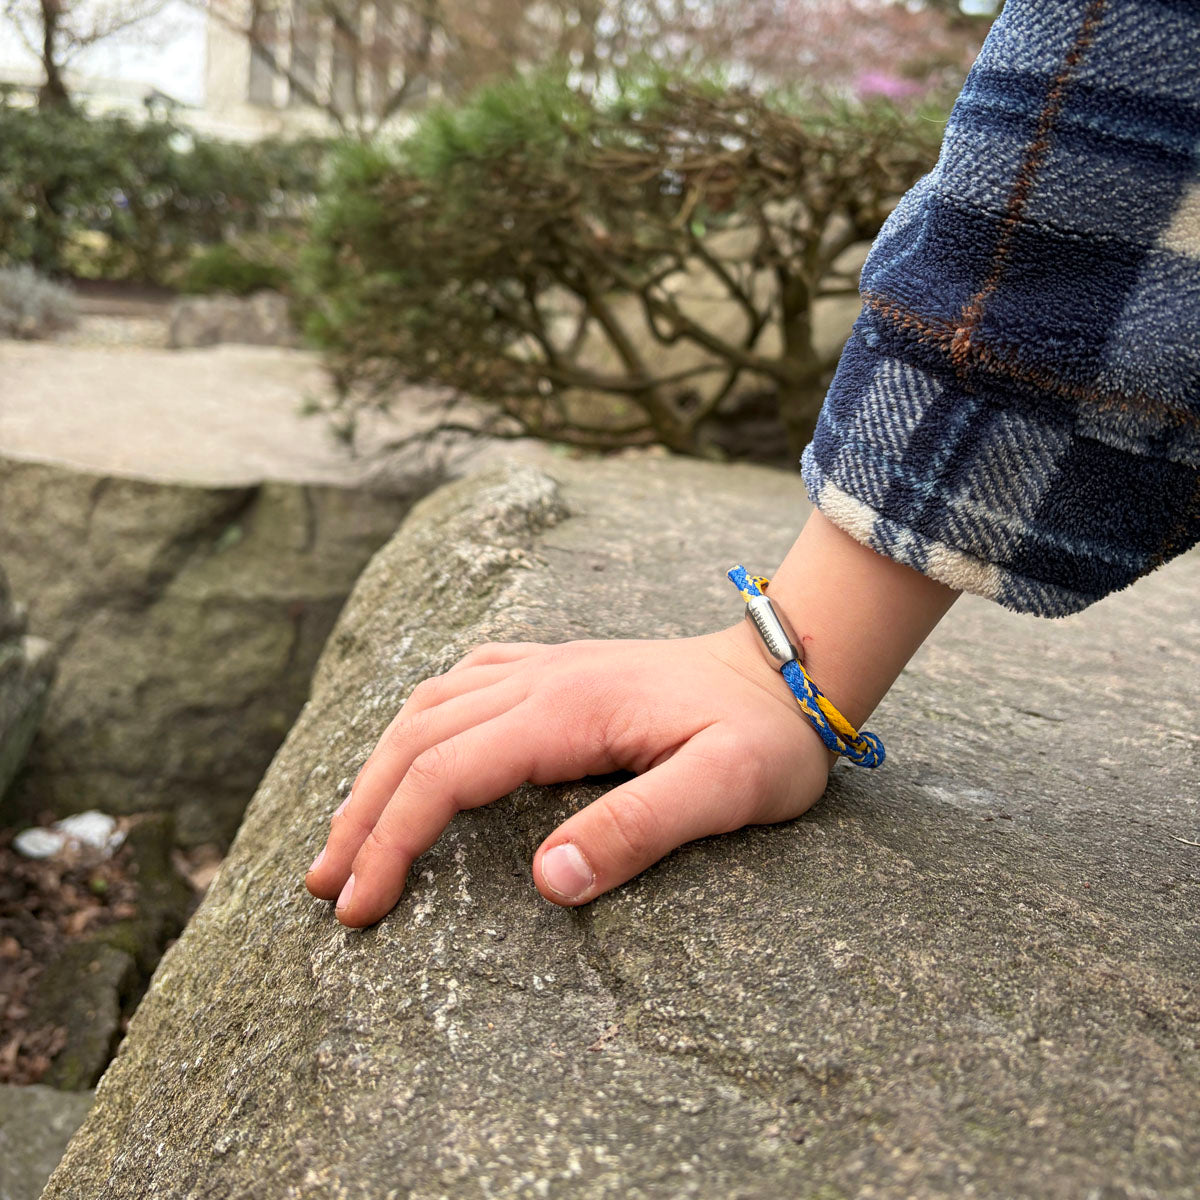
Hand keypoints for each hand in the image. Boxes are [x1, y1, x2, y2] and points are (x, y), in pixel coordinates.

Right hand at [305, 622, 831, 925]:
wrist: (787, 671)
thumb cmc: (765, 737)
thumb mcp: (726, 789)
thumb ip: (639, 828)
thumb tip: (548, 879)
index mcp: (567, 709)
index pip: (447, 774)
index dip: (392, 840)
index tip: (361, 907)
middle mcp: (540, 678)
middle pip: (416, 741)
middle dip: (361, 816)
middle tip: (325, 888)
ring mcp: (544, 667)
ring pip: (426, 708)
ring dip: (376, 770)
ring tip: (345, 835)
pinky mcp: (555, 670)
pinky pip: (461, 685)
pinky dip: (417, 726)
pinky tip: (410, 752)